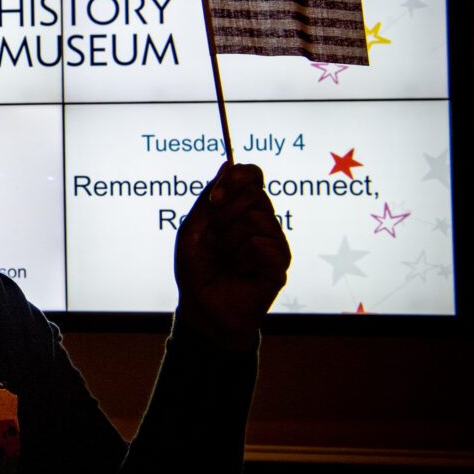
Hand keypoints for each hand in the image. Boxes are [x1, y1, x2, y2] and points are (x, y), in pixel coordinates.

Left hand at [175, 162, 289, 352]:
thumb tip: (228, 164)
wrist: (203, 309)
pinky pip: (262, 244)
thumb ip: (208, 198)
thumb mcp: (192, 230)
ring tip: (228, 261)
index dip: (237, 178)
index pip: (253, 175)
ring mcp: (274, 241)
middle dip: (223, 217)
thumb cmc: (197, 270)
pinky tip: (242, 272)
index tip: (215, 197)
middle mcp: (262, 221)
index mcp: (241, 208)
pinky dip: (242, 258)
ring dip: (230, 242)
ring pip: (256, 219)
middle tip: (215, 242)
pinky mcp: (280, 263)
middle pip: (253, 194)